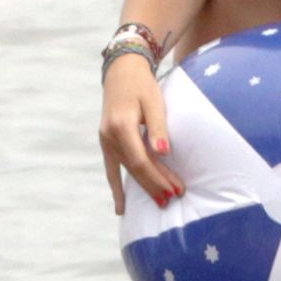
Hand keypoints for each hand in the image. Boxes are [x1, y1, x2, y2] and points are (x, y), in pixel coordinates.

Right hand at [98, 53, 183, 213]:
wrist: (121, 72)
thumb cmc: (142, 85)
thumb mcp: (154, 102)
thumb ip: (158, 127)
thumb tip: (163, 153)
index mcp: (121, 126)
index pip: (140, 160)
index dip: (157, 177)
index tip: (175, 189)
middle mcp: (109, 136)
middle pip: (134, 168)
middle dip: (154, 185)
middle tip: (173, 199)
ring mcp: (105, 141)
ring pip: (126, 170)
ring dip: (143, 187)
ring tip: (161, 201)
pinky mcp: (107, 142)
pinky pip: (112, 170)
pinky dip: (117, 188)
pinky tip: (121, 209)